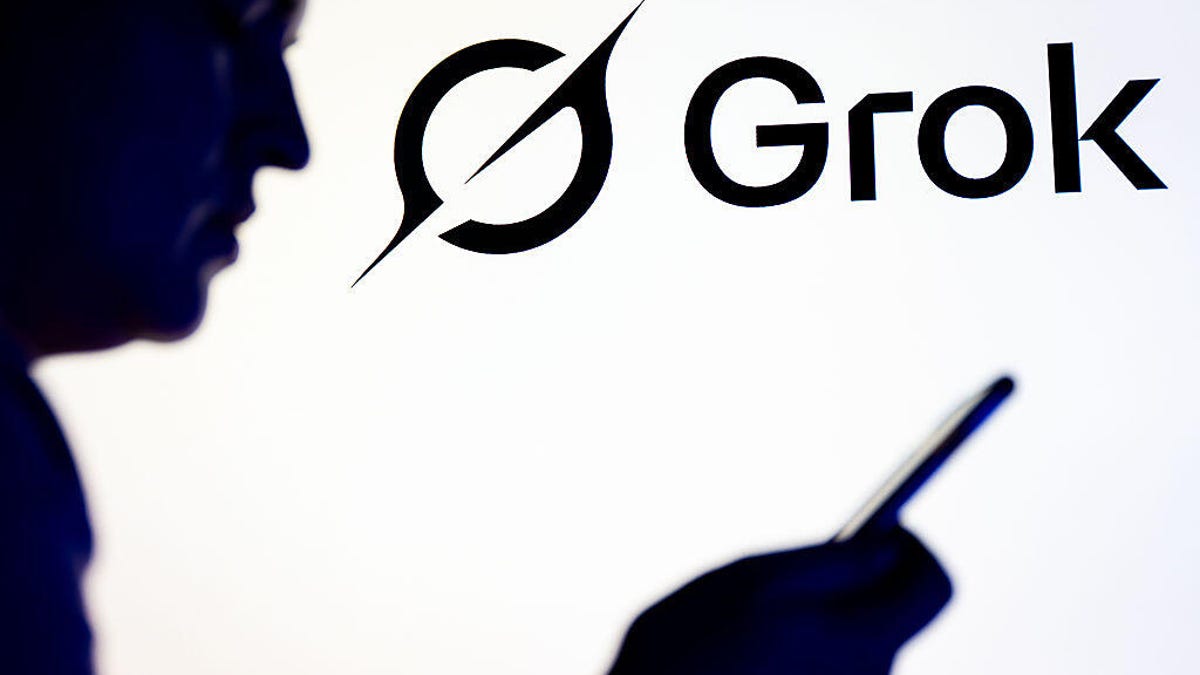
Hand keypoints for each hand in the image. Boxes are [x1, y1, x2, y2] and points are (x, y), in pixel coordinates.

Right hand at [608, 527, 951, 674]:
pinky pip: (833, 667)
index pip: (935, 589)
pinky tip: (755, 657)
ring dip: (822, 620)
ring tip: (756, 624)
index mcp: (862, 641)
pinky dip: (806, 651)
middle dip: (855, 584)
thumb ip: (832, 564)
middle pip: (893, 614)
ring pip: (858, 641)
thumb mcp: (753, 583)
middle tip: (793, 576)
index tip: (878, 534)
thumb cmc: (690, 654)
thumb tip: (888, 549)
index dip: (913, 551)